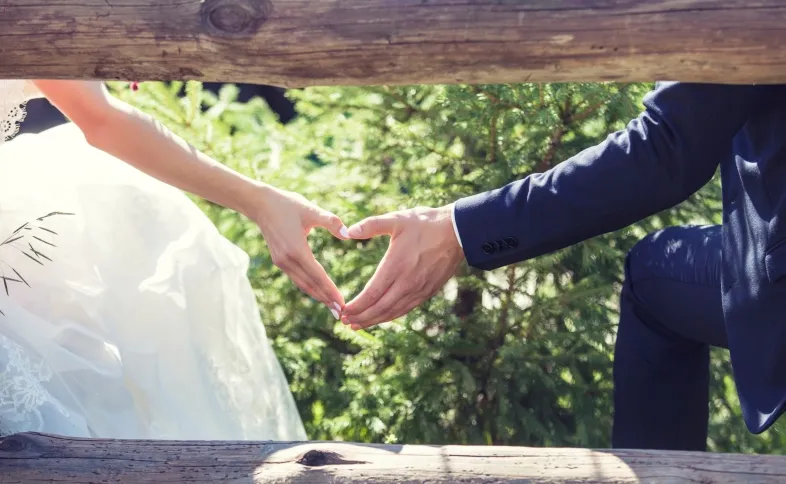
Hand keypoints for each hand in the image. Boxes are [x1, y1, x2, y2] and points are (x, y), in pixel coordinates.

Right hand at [249, 183, 348, 318]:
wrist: (261, 204)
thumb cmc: (288, 204)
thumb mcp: (311, 209)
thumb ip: (331, 221)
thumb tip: (348, 234)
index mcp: (297, 250)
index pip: (318, 276)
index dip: (330, 291)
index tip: (342, 303)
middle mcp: (288, 260)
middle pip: (310, 285)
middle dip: (326, 299)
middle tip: (341, 313)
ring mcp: (282, 262)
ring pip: (303, 284)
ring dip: (318, 296)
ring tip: (332, 307)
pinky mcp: (279, 261)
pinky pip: (297, 278)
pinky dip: (309, 287)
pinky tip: (318, 292)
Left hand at [341, 203, 464, 329]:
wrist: (458, 232)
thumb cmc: (425, 223)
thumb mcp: (396, 219)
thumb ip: (371, 225)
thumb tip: (347, 231)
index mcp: (396, 265)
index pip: (371, 294)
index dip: (356, 306)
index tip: (343, 310)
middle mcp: (407, 282)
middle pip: (380, 308)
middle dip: (361, 317)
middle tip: (345, 322)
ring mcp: (419, 289)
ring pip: (393, 312)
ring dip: (374, 320)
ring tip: (358, 324)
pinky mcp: (428, 291)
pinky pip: (406, 309)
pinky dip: (391, 316)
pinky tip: (382, 317)